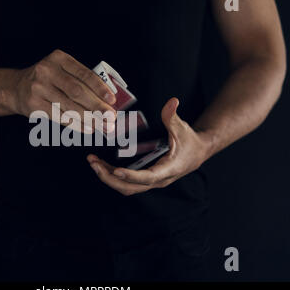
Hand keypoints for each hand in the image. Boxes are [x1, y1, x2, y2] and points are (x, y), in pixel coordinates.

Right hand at [13, 49, 116, 132]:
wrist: (16, 88)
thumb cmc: (46, 80)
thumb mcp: (61, 71)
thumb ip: (81, 81)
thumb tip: (106, 101)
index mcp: (58, 58)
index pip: (83, 74)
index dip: (100, 88)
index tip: (112, 100)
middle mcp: (47, 71)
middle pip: (77, 91)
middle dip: (97, 106)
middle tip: (110, 117)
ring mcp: (38, 88)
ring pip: (69, 107)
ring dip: (89, 119)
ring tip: (102, 125)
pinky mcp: (34, 105)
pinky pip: (60, 117)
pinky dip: (76, 125)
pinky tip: (88, 128)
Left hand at [87, 98, 212, 195]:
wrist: (197, 153)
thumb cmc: (190, 141)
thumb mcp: (182, 128)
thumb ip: (173, 116)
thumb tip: (172, 101)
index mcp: (168, 169)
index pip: (148, 177)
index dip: (131, 176)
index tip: (116, 171)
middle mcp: (158, 180)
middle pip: (131, 187)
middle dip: (110, 178)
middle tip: (94, 163)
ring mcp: (151, 181)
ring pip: (126, 187)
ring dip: (108, 178)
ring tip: (93, 163)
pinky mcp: (145, 179)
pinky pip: (126, 182)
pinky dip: (112, 175)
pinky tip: (100, 164)